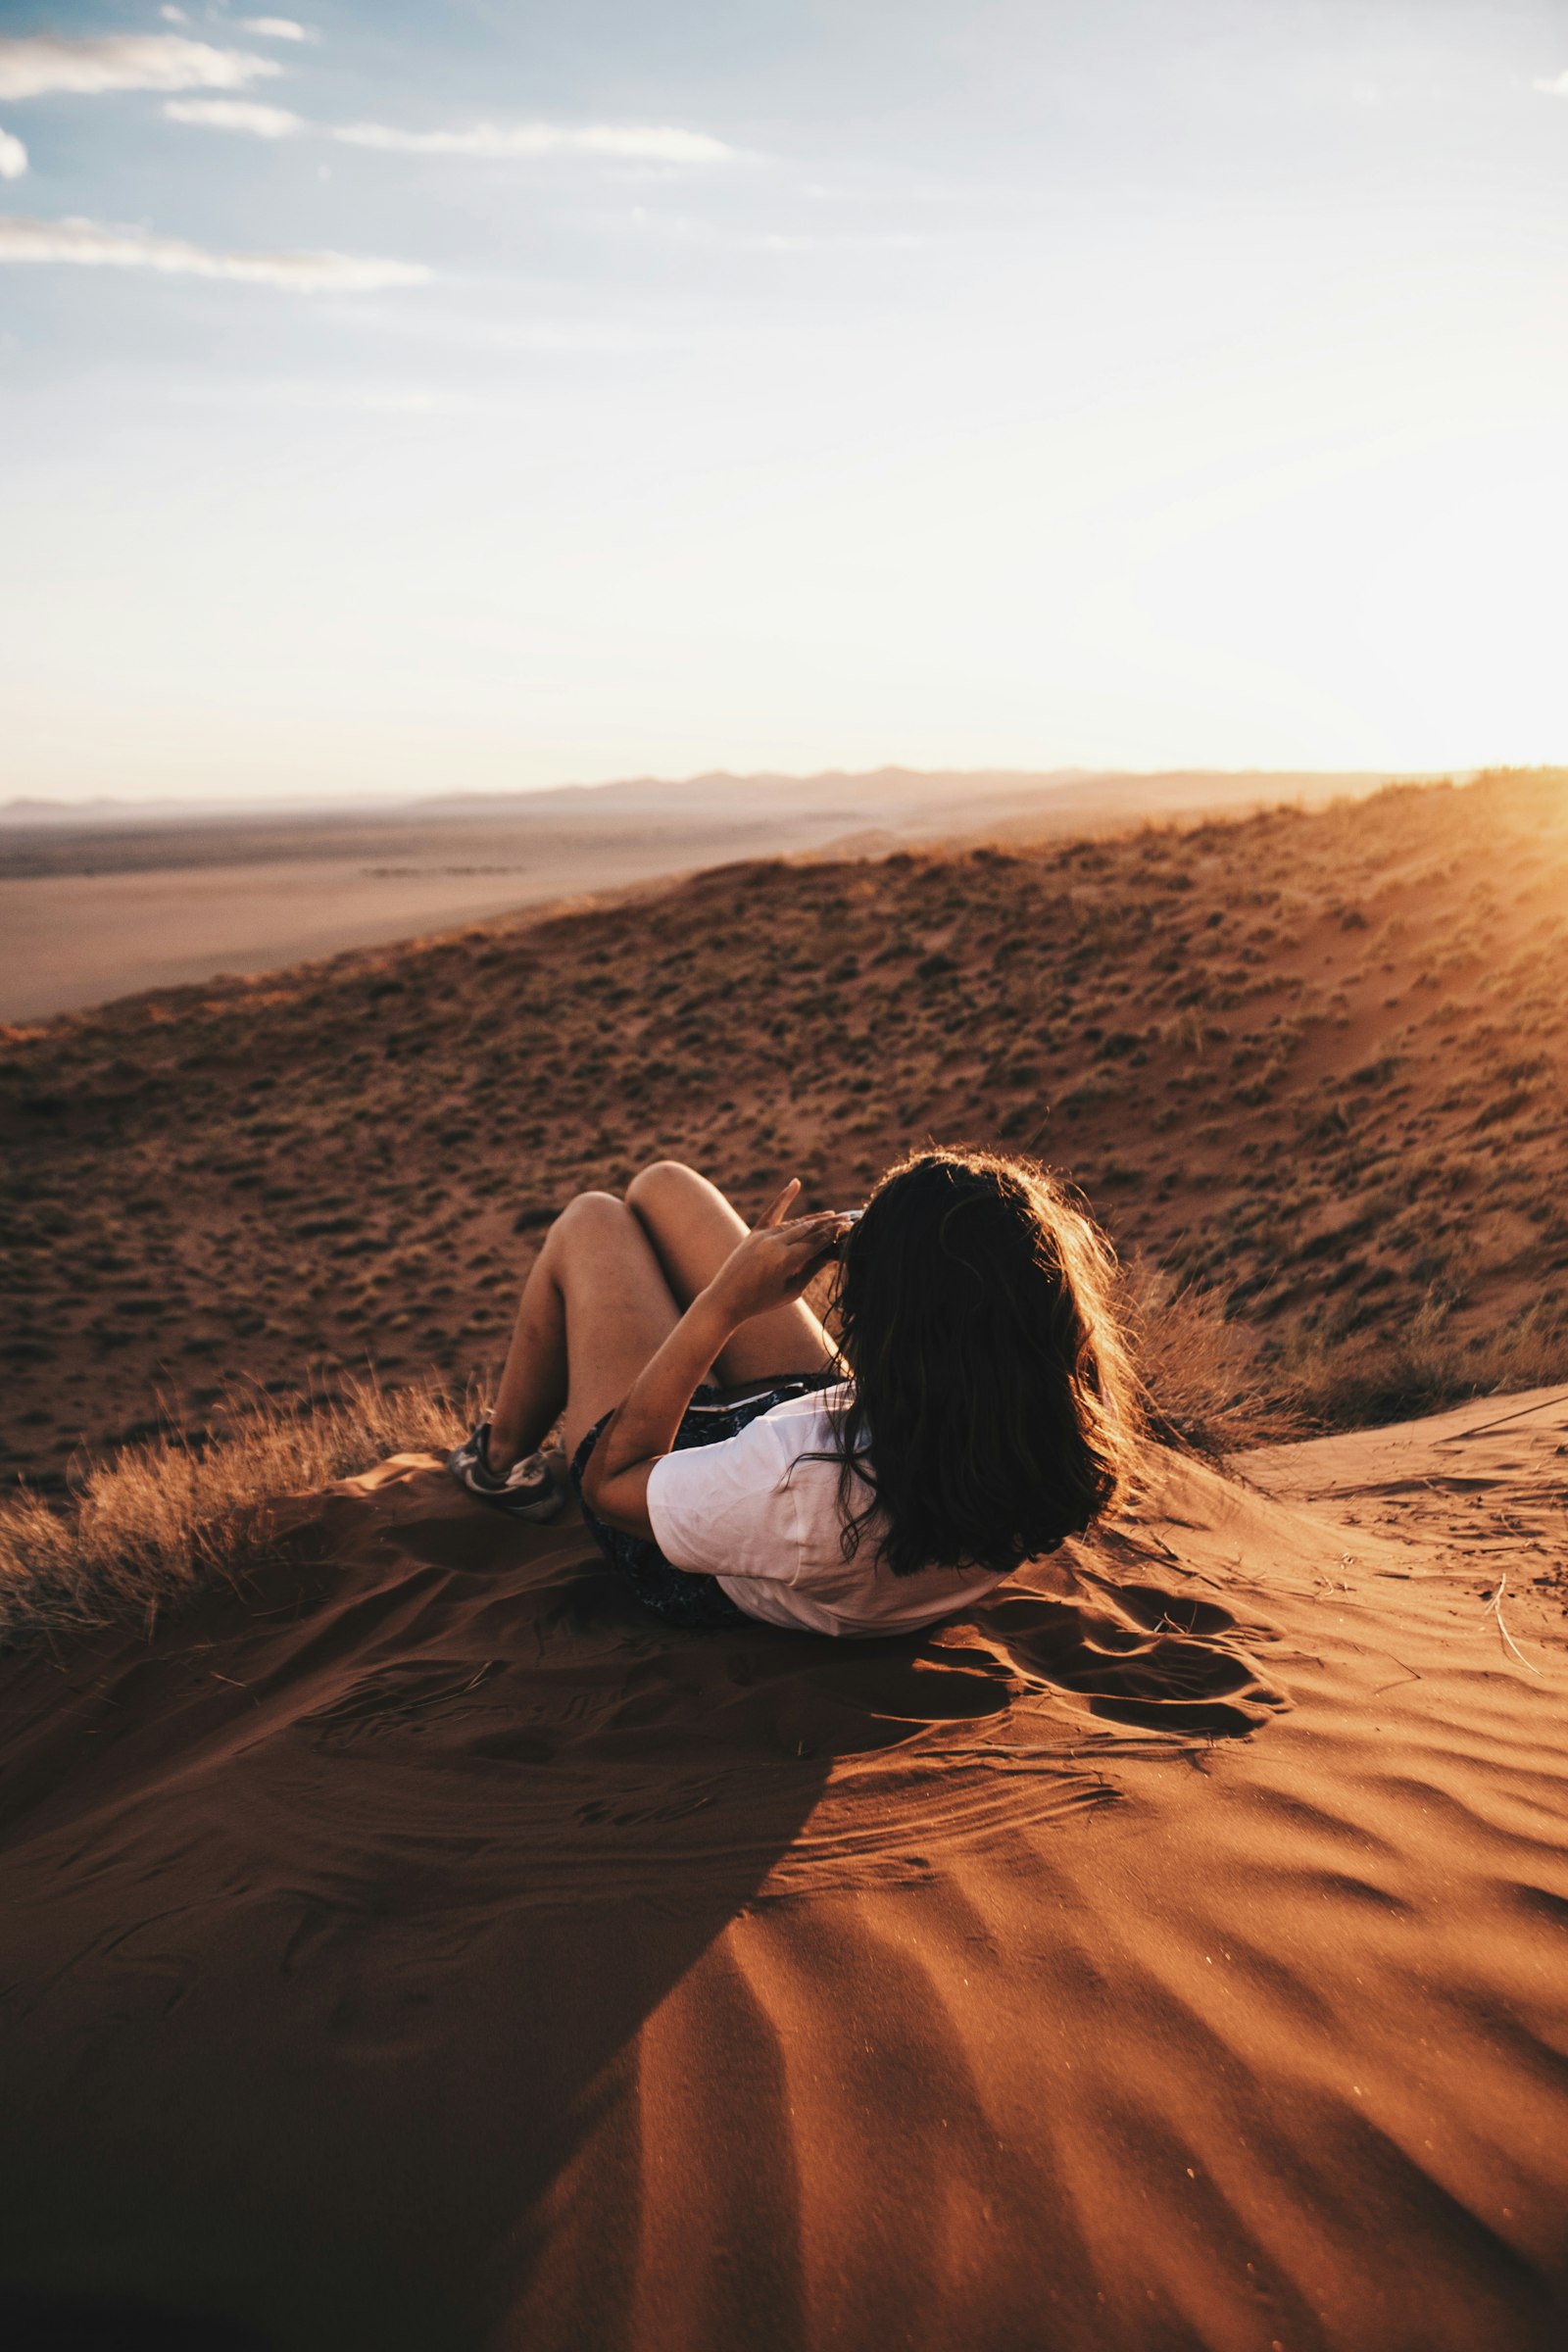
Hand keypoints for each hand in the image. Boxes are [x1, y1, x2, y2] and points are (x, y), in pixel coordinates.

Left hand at [701, 1180, 853, 1323]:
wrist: (725, 1299)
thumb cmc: (762, 1301)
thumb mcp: (791, 1290)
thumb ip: (811, 1270)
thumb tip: (833, 1255)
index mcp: (786, 1261)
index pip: (817, 1242)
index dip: (834, 1234)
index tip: (850, 1227)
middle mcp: (774, 1243)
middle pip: (808, 1229)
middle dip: (829, 1224)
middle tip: (847, 1218)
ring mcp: (762, 1236)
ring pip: (795, 1223)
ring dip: (814, 1219)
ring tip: (831, 1215)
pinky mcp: (753, 1233)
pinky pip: (772, 1212)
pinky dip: (784, 1197)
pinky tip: (796, 1183)